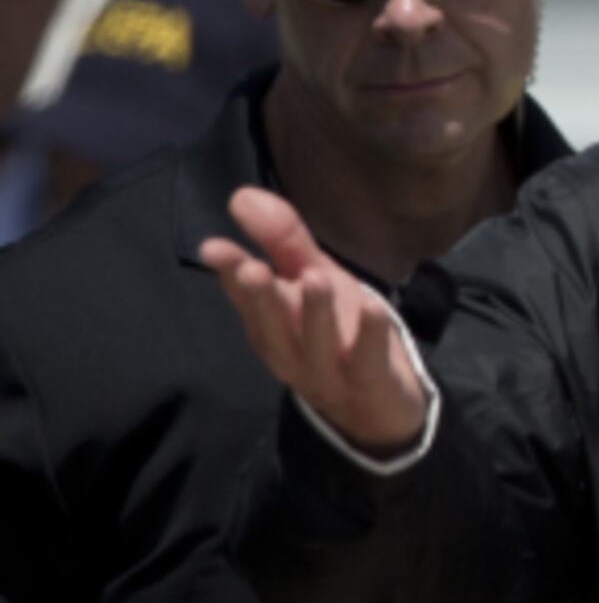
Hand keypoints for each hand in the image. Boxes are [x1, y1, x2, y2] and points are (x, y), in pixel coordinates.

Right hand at [200, 187, 427, 455]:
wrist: (379, 406)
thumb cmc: (339, 334)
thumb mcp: (313, 279)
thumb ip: (281, 241)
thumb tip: (240, 195)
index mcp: (271, 324)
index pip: (245, 298)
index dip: (230, 274)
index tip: (214, 248)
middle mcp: (290, 350)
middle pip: (272, 324)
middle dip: (261, 297)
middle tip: (253, 267)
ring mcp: (327, 370)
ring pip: (315, 344)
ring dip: (314, 313)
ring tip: (315, 278)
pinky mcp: (368, 382)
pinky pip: (366, 359)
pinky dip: (369, 334)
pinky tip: (373, 307)